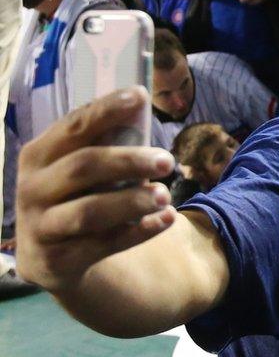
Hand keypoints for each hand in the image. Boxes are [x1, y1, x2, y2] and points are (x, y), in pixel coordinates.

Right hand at [15, 87, 176, 293]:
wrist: (52, 257)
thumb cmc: (78, 195)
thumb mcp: (83, 168)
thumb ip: (106, 142)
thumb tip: (141, 102)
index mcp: (39, 155)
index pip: (73, 126)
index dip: (105, 110)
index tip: (139, 95)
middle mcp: (32, 189)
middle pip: (83, 167)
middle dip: (128, 161)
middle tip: (167, 161)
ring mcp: (40, 227)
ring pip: (89, 212)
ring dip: (131, 202)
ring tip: (165, 195)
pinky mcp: (55, 261)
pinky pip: (103, 245)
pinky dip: (138, 232)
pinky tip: (166, 219)